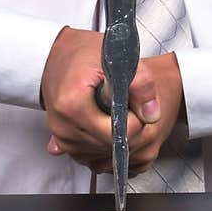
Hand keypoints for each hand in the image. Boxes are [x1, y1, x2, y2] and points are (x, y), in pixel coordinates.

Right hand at [41, 27, 174, 173]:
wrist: (60, 55)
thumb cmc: (86, 54)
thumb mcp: (119, 59)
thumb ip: (141, 84)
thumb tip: (152, 115)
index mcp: (73, 105)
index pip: (119, 133)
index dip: (135, 121)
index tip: (133, 103)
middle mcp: (63, 126)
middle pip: (112, 147)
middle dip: (127, 130)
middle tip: (124, 105)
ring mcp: (62, 139)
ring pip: (105, 155)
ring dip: (117, 138)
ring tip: (111, 111)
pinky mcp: (62, 144)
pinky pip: (94, 156)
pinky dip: (105, 143)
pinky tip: (104, 123)